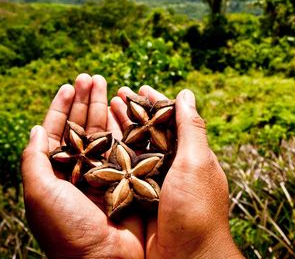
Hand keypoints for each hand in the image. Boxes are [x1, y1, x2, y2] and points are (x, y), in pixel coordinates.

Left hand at [21, 74, 143, 257]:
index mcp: (56, 174)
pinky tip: (124, 107)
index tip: (68, 85)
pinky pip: (125, 145)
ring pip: (103, 132)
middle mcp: (80, 171)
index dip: (61, 108)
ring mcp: (105, 173)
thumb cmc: (66, 229)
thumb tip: (34, 129)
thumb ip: (34, 159)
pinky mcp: (127, 177)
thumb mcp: (39, 193)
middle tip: (91, 77)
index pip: (57, 132)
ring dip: (103, 107)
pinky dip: (124, 125)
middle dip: (85, 100)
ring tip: (106, 82)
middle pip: (81, 127)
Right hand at [111, 85, 242, 258]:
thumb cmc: (196, 209)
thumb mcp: (197, 162)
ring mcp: (154, 185)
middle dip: (132, 112)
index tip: (138, 86)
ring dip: (119, 128)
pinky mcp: (138, 201)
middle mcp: (172, 168)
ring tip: (103, 109)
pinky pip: (122, 172)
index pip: (171, 120)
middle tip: (114, 93)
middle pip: (149, 132)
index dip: (155, 101)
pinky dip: (111, 155)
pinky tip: (97, 144)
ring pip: (133, 149)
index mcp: (190, 156)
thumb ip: (191, 127)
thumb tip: (186, 93)